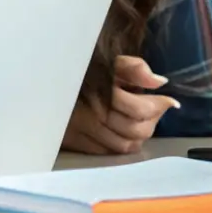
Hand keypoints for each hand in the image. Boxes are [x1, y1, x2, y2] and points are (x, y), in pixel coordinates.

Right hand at [61, 56, 181, 154]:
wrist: (41, 77)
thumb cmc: (77, 68)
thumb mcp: (105, 60)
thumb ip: (133, 68)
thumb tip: (160, 82)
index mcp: (98, 90)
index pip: (140, 109)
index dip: (159, 106)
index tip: (170, 101)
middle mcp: (89, 114)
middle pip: (135, 130)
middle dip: (152, 121)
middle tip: (155, 110)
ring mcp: (79, 130)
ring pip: (124, 145)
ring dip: (139, 135)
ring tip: (141, 121)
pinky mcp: (71, 141)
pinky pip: (106, 152)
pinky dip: (121, 145)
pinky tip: (123, 132)